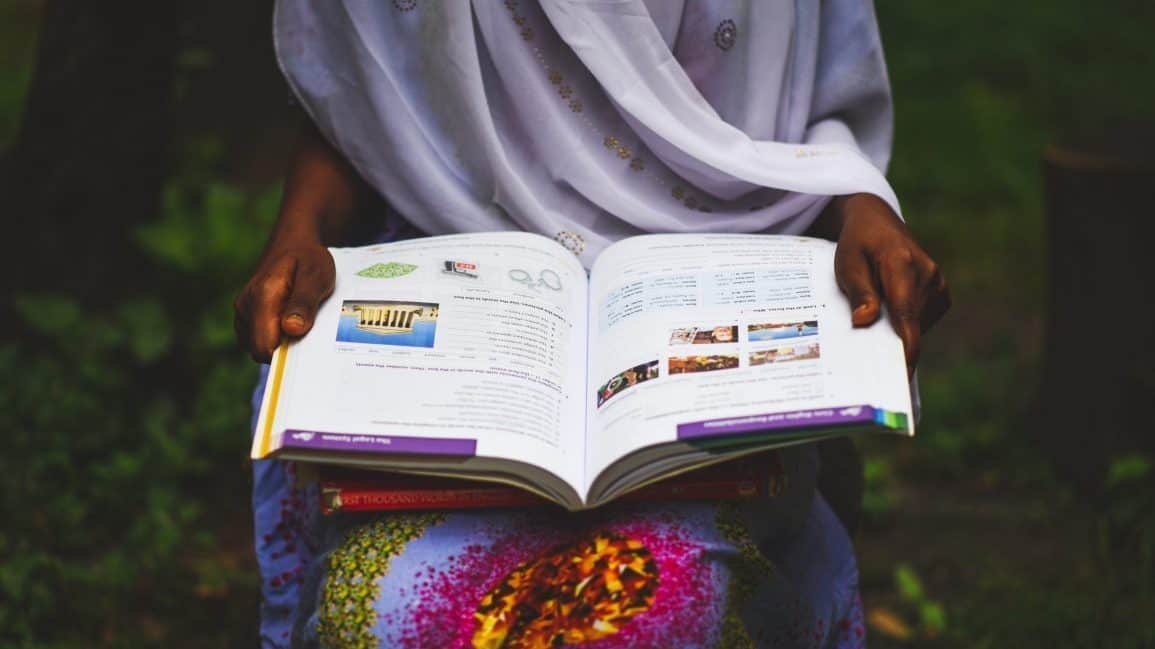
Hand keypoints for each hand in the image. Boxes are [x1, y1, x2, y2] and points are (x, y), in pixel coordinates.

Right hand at [234, 236, 335, 362]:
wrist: (293, 246)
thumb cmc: (308, 260)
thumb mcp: (316, 275)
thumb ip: (303, 302)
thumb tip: (292, 329)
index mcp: (262, 297)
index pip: (264, 345)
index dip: (286, 354)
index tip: (307, 348)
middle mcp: (245, 307)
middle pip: (261, 350)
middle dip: (285, 350)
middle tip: (309, 333)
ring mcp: (242, 314)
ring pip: (259, 347)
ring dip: (281, 344)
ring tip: (300, 323)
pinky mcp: (244, 319)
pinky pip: (258, 341)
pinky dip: (275, 339)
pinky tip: (290, 324)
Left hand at [831, 194, 949, 373]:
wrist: (876, 223)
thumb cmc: (858, 244)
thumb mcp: (847, 264)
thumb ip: (859, 292)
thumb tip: (864, 321)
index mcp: (903, 263)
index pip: (906, 314)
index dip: (906, 347)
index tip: (902, 372)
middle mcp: (928, 274)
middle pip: (911, 324)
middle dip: (890, 342)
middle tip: (865, 357)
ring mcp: (938, 283)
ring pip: (917, 324)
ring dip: (896, 329)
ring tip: (872, 314)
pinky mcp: (941, 293)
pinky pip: (922, 320)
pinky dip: (905, 323)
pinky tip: (887, 311)